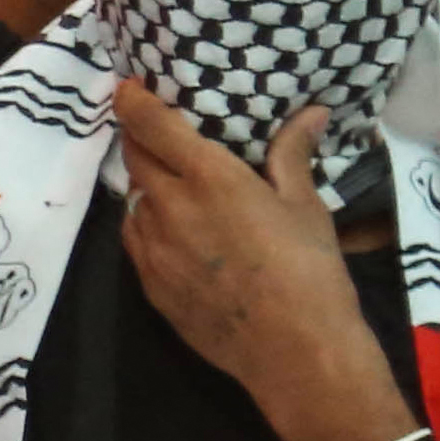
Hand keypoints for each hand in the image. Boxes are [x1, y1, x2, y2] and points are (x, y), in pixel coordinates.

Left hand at [114, 89, 401, 440]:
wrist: (295, 352)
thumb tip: (310, 113)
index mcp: (209, 178)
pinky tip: (172, 229)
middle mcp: (169, 207)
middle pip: (134, 158)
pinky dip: (146, 223)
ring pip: (132, 200)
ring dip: (145, 184)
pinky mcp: (150, 285)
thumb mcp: (305, 206)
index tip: (129, 88)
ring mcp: (153, 249)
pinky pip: (135, 239)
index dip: (133, 101)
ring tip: (170, 183)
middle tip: (157, 132)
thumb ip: (292, 154)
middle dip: (140, 138)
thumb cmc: (309, 272)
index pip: (150, 125)